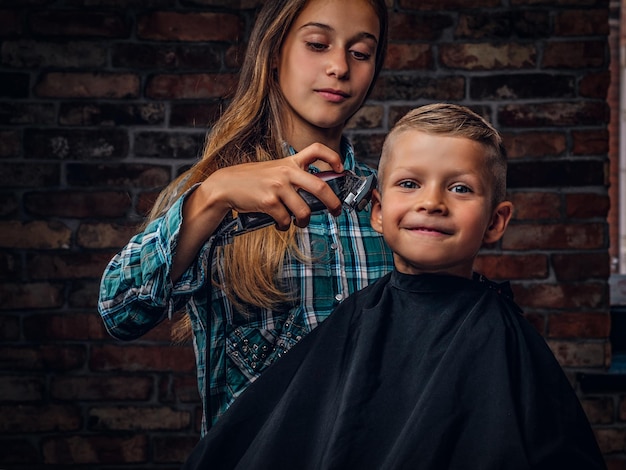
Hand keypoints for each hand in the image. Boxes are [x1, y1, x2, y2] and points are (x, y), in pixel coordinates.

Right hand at [202, 142, 344, 229]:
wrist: (226, 186)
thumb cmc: (252, 181)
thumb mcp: (274, 171)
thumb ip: (293, 177)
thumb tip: (315, 194)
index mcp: (289, 162)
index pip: (316, 150)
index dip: (333, 157)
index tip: (341, 168)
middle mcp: (286, 172)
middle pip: (321, 187)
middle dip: (333, 203)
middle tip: (336, 211)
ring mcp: (278, 187)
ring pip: (304, 211)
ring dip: (304, 222)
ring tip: (300, 223)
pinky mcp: (269, 202)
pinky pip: (285, 220)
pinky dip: (284, 226)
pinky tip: (279, 223)